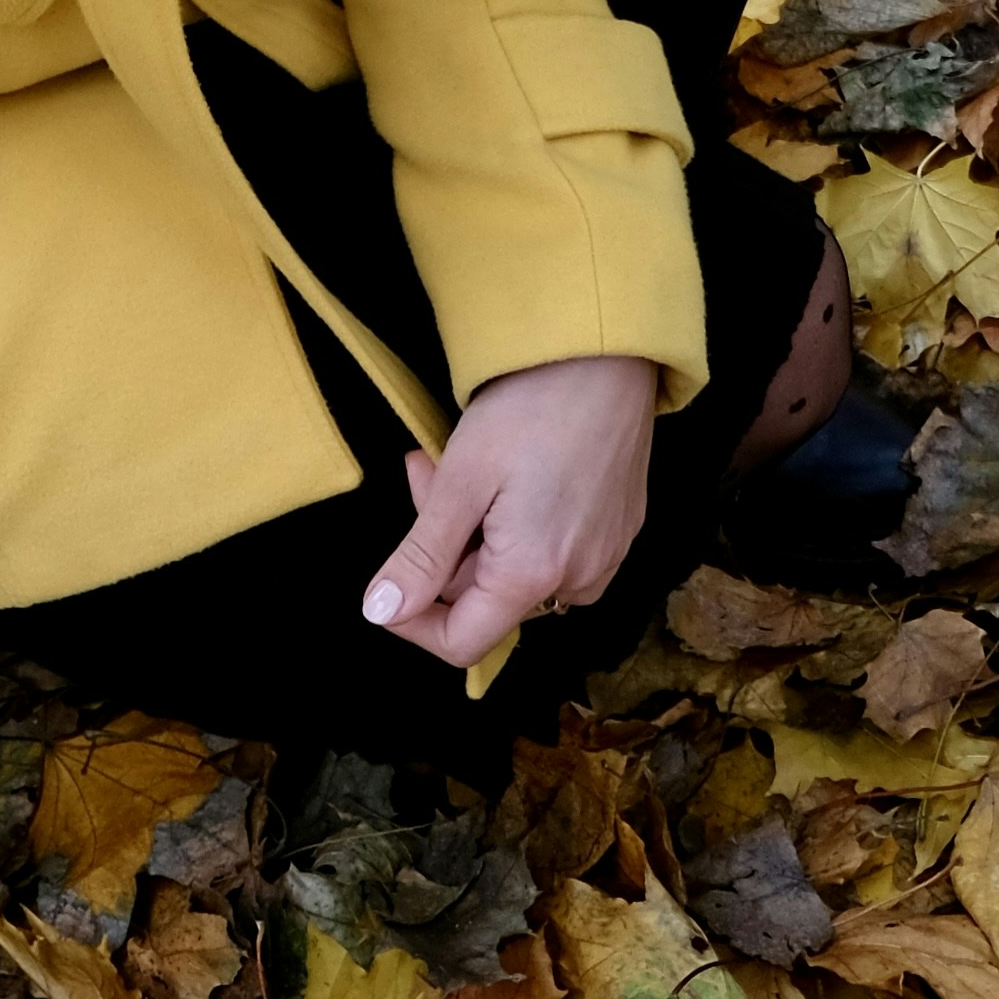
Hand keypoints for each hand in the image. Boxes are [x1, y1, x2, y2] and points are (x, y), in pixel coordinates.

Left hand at [363, 357, 658, 666]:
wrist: (607, 354)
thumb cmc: (534, 406)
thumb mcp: (461, 480)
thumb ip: (421, 557)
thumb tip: (381, 613)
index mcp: (534, 574)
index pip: (463, 643)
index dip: (413, 622)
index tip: (389, 578)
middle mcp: (579, 580)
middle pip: (485, 598)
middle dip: (442, 547)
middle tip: (424, 470)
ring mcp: (605, 556)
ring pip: (514, 572)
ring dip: (474, 532)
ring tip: (460, 462)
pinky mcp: (617, 530)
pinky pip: (551, 550)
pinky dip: (515, 523)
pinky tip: (507, 470)